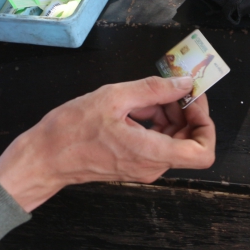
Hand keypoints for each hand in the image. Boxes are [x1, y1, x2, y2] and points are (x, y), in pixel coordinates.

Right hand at [0, 76, 214, 212]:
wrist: (43, 158)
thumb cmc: (72, 130)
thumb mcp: (115, 97)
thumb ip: (155, 89)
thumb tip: (184, 83)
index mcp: (152, 153)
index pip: (203, 152)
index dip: (205, 123)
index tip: (192, 99)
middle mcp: (152, 165)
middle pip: (190, 141)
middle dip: (186, 112)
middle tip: (172, 88)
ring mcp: (143, 166)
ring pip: (174, 140)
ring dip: (170, 114)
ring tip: (148, 96)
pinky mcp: (134, 162)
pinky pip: (157, 142)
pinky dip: (156, 121)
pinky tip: (138, 106)